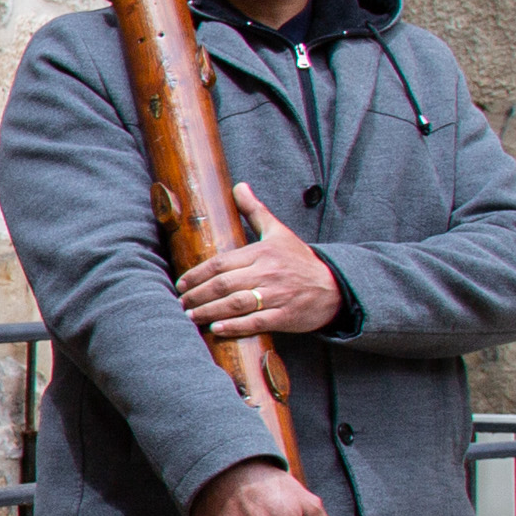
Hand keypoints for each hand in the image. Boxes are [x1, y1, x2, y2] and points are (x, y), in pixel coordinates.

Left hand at [178, 187, 343, 343]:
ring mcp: (277, 295)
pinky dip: (234, 327)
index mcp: (263, 252)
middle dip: (198, 294)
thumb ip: (255, 211)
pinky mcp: (285, 316)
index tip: (181, 283)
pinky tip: (216, 329)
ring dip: (209, 311)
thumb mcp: (279, 232)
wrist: (335, 287)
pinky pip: (256, 322)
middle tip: (180, 302)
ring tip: (190, 316)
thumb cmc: (300, 260)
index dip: (198, 273)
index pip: (222, 262)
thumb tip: (239, 186)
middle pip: (224, 284)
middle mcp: (268, 273)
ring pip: (236, 304)